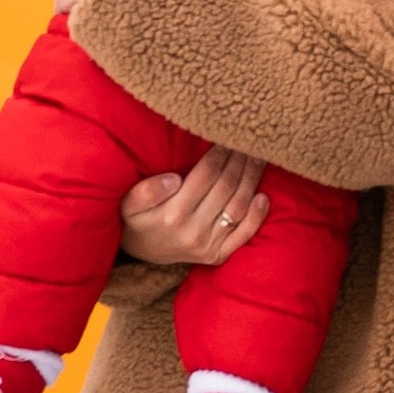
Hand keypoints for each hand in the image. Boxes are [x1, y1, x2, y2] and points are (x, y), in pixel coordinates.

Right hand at [120, 148, 269, 267]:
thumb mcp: (129, 204)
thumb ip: (146, 191)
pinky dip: (257, 217)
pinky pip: (243, 236)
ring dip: (252, 180)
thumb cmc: (138, 219)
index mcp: (172, 214)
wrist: (142, 254)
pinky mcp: (218, 255)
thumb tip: (174, 180)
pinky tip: (264, 196)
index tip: (229, 136)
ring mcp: (208, 245)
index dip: (221, 153)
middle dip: (240, 161)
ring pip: (238, 207)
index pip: (206, 175)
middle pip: (226, 187)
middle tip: (250, 141)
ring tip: (260, 158)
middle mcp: (193, 231)